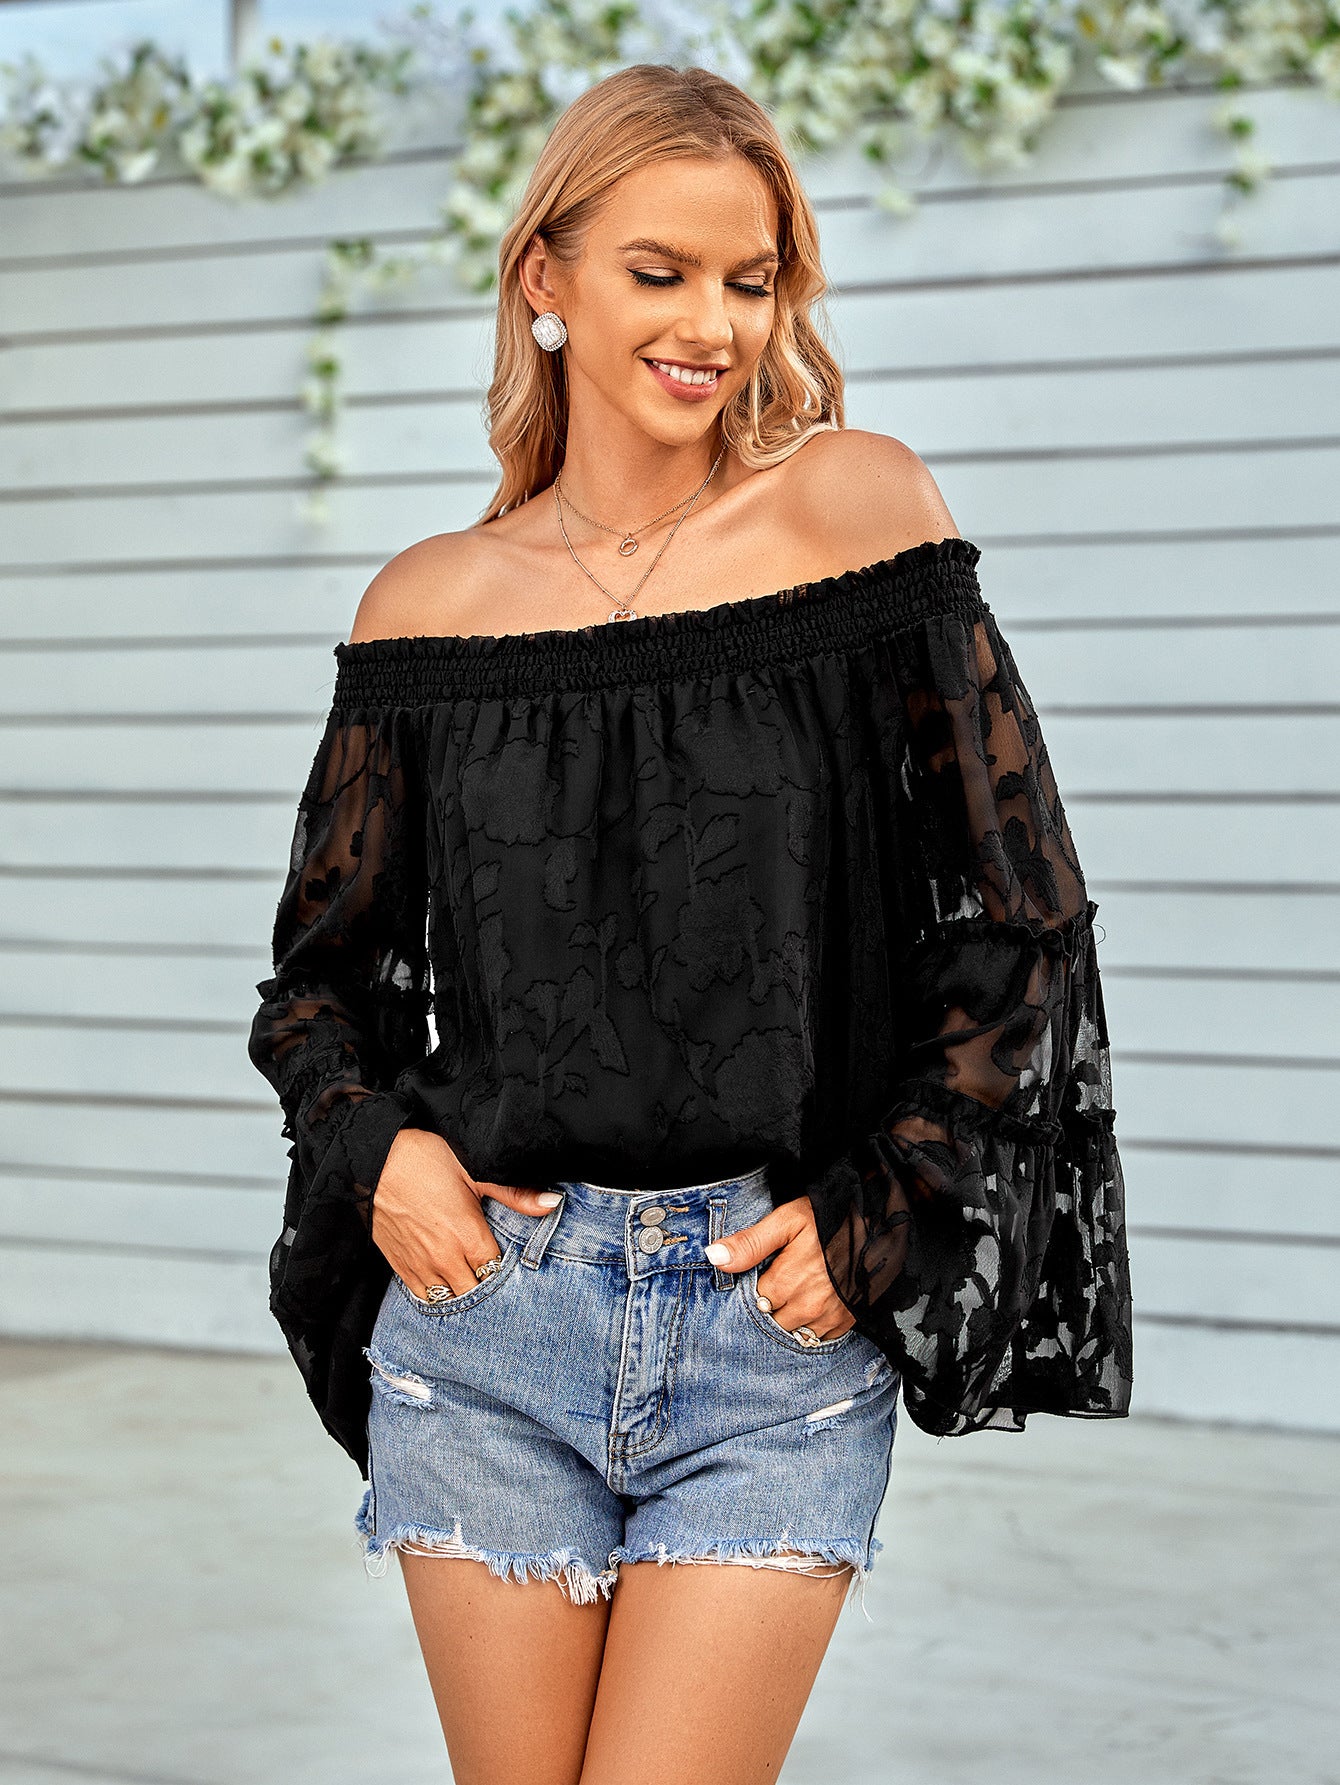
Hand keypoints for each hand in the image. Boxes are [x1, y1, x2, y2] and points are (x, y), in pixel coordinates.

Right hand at [370, 1128, 560, 1300]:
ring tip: (473, 1285)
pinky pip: (423, 1297)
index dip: (507, 1270)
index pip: (498, 1272)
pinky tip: (447, 1287)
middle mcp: (445, 1258)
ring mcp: (421, 1266)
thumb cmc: (425, 1160)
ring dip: (463, 1294)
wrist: (373, 1160)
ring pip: (449, 1300)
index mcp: (468, 1235)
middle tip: (495, 1278)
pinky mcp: (400, 1267)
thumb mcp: (475, 1170)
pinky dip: (437, 1296)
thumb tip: (553, 1203)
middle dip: (487, 1287)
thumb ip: (515, 1193)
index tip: (513, 1263)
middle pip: (476, 1293)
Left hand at [704, 1195, 855, 1339]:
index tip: (762, 1276)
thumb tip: (714, 1257)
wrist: (879, 1224)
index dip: (755, 1288)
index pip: (754, 1302)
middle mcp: (807, 1306)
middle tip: (778, 1285)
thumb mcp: (787, 1220)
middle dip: (770, 1307)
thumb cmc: (831, 1218)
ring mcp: (828, 1317)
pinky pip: (819, 1338)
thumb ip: (750, 1242)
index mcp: (787, 1282)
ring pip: (794, 1334)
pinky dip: (812, 1327)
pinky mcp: (846, 1322)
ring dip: (790, 1320)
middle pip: (772, 1321)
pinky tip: (812, 1306)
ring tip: (795, 1296)